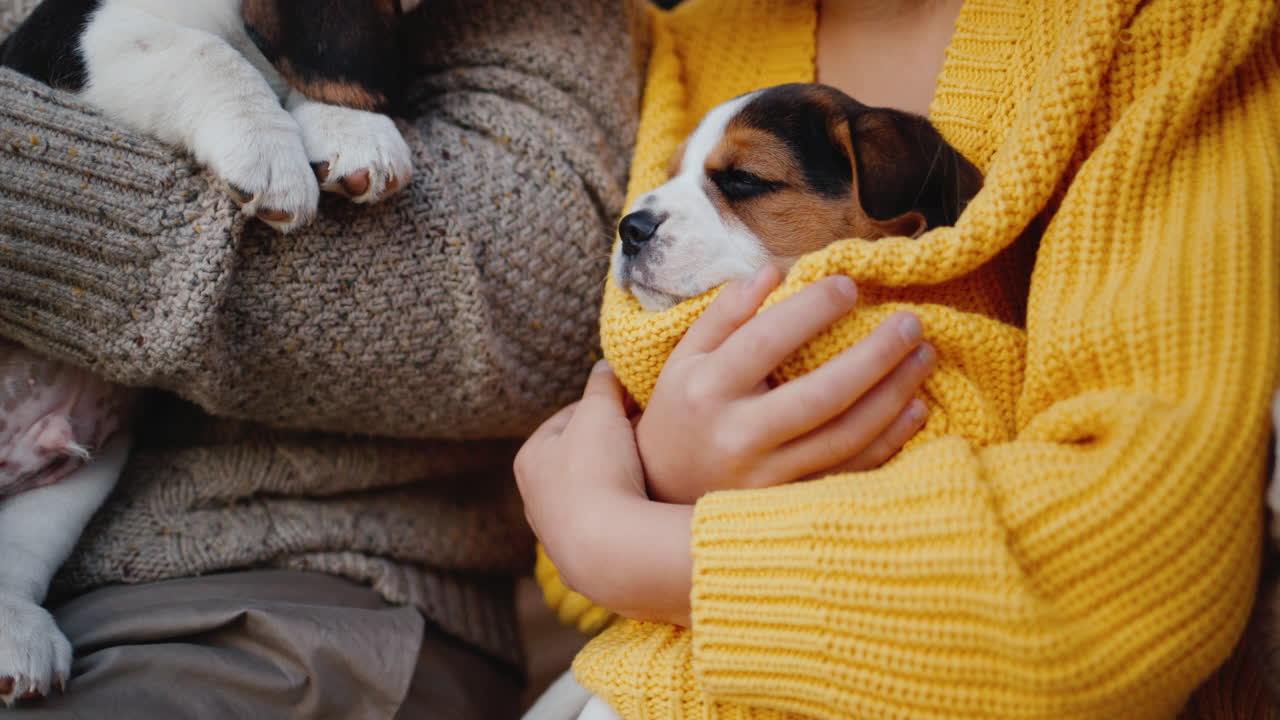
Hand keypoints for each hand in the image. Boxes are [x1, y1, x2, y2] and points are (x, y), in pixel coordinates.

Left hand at [515, 362, 693, 625]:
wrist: (609, 550)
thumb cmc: (597, 471)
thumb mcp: (601, 411)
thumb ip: (603, 383)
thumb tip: (607, 365)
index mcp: (529, 459)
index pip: (568, 419)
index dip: (603, 406)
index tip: (633, 404)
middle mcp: (534, 500)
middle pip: (580, 457)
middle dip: (611, 444)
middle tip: (645, 435)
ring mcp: (557, 535)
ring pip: (593, 493)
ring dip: (619, 480)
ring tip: (650, 471)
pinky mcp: (583, 563)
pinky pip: (607, 526)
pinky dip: (623, 513)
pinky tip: (646, 508)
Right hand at [638, 266, 934, 503]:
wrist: (663, 490)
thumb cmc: (682, 410)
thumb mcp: (686, 358)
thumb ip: (725, 315)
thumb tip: (773, 271)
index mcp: (706, 389)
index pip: (766, 341)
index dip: (812, 310)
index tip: (850, 286)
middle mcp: (736, 436)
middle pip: (820, 395)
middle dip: (875, 356)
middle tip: (911, 323)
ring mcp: (765, 478)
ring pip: (845, 437)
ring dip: (893, 395)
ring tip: (923, 357)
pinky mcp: (787, 505)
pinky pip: (849, 472)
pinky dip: (888, 441)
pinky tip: (915, 408)